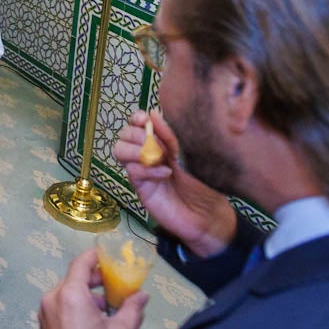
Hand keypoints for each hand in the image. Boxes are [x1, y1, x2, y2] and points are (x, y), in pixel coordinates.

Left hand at [38, 249, 145, 328]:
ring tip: (108, 308)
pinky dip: (76, 306)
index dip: (95, 256)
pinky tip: (94, 321)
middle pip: (73, 278)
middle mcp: (52, 299)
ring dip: (86, 295)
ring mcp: (46, 314)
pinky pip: (61, 307)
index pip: (81, 263)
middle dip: (94, 279)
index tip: (109, 254)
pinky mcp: (45, 327)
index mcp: (70, 295)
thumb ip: (132, 308)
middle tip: (115, 283)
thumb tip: (142, 296)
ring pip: (67, 293)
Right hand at [114, 110, 236, 257]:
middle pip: (124, 134)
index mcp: (161, 141)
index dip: (137, 118)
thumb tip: (153, 113)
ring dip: (135, 149)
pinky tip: (165, 173)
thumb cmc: (205, 182)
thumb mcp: (192, 154)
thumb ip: (172, 135)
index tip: (144, 119)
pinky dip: (147, 169)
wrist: (209, 215)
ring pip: (120, 150)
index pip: (138, 123)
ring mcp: (142, 170)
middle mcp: (148, 153)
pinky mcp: (141, 187)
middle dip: (137, 134)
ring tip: (157, 157)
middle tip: (157, 145)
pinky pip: (133, 171)